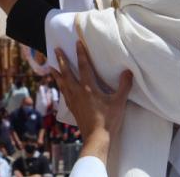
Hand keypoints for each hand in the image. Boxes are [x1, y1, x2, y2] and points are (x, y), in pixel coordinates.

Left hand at [52, 42, 131, 163]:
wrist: (96, 138)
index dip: (81, 53)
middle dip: (62, 60)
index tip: (77, 43)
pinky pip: (63, 93)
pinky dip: (60, 87)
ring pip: (62, 82)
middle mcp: (77, 91)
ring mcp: (72, 100)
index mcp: (88, 87)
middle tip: (56, 49)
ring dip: (56, 73)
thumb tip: (128, 71)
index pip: (84, 66)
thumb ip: (124, 86)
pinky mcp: (71, 108)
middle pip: (67, 72)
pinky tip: (60, 86)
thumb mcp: (119, 102)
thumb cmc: (108, 120)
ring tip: (51, 66)